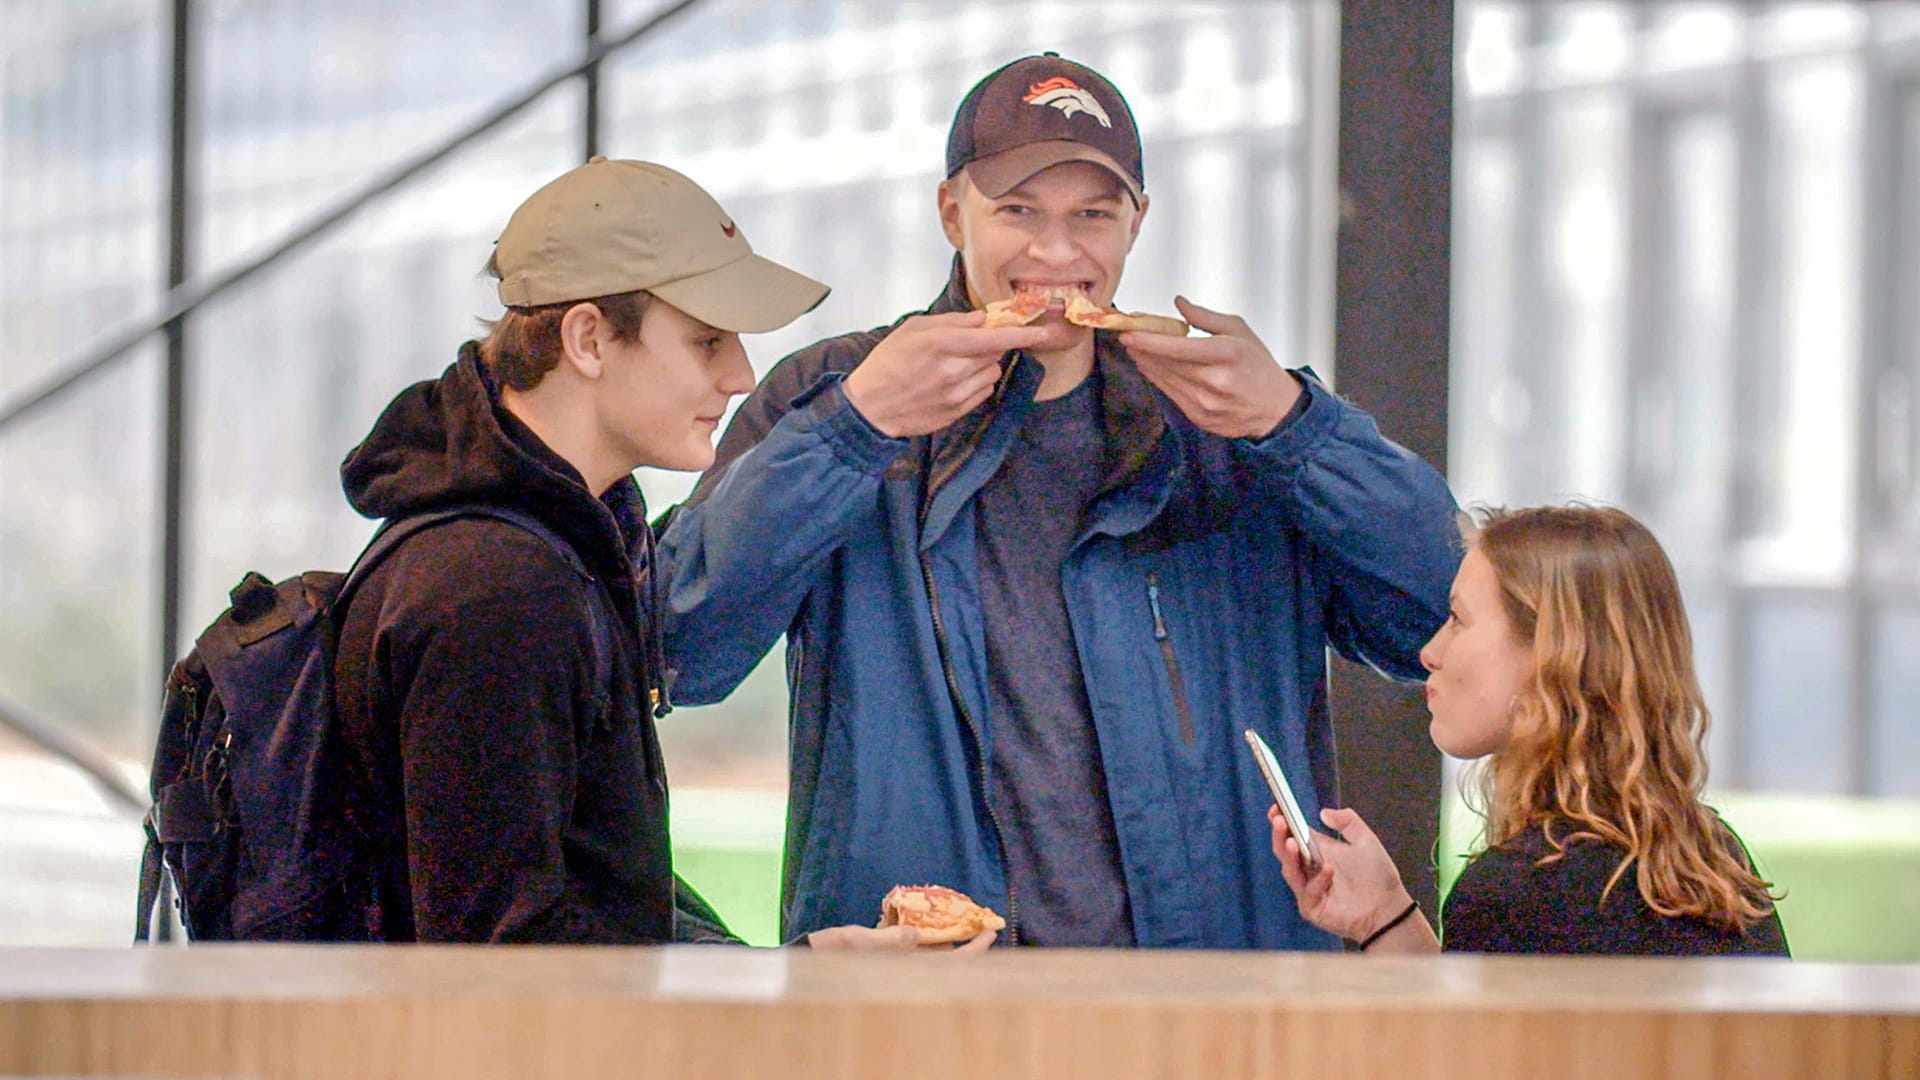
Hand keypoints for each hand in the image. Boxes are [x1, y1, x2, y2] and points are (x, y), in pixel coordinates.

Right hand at [804, 923, 997, 953]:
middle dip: (966, 939)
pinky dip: (927, 933)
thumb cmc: (834, 954)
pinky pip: (918, 946)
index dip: (976, 950)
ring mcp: (901, 965)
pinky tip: (928, 917)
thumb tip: (915, 935)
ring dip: (947, 935)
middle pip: (950, 959)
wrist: (812, 959)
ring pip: (935, 952)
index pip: (953, 965)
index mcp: (906, 971)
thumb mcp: (859, 943)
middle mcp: (909, 970)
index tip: (991, 932)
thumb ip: (889, 941)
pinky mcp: (891, 958)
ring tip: (959, 913)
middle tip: (982, 918)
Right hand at [842, 311, 1076, 436]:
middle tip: (967, 344)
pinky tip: (952, 382)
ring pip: (992, 373)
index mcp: (943, 344)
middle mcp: (954, 370)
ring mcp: (957, 394)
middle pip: (996, 353)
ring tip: (954, 366)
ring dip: (983, 365)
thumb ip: (951, 321)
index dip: (1022, 335)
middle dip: (990, 345)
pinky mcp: (958, 412)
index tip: (1042, 332)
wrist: (871, 406)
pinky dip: (976, 383)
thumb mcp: (913, 329)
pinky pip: (983, 391)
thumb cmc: (888, 363)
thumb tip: (982, 319)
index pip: (994, 338)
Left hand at [1120, 296, 1301, 438]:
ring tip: (1135, 350)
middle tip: (1127, 336)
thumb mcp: (1240, 331)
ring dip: (1146, 363)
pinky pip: (1171, 395)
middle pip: (1166, 363)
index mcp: (1227, 354)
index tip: (1130, 332)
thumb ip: (1205, 317)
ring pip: (1164, 379)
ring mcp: (1206, 403)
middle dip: (1142, 349)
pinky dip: (1158, 379)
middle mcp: (1215, 381)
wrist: (1276, 409)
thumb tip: (1179, 304)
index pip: (1178, 348)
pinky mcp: (1199, 417)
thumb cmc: (1259, 367)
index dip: (1149, 341)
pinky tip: (1151, 368)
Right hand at [1269, 804, 1413, 942]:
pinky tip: (1329, 870)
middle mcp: (1308, 869)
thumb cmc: (1377, 875)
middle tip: (1280, 822)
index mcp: (1317, 850)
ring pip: (1290, 872)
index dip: (1282, 822)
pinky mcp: (1312, 908)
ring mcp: (1308, 889)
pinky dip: (1317, 881)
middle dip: (1279, 836)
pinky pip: (1308, 893)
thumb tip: (1323, 812)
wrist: (1389, 907)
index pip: (1292, 834)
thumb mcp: (1365, 841)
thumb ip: (1348, 822)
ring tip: (1293, 842)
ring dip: (1290, 856)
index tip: (1277, 808)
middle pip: (1284, 852)